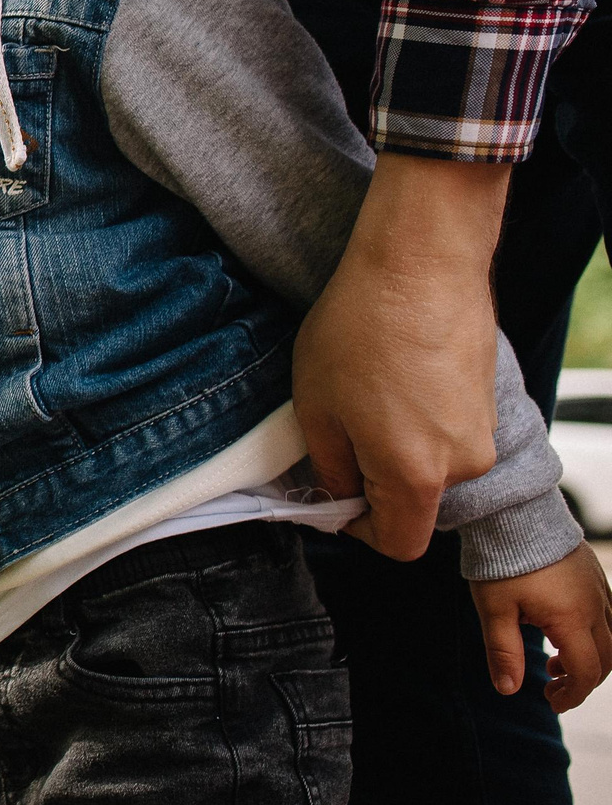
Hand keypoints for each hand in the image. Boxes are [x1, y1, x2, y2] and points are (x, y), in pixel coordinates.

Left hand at [295, 154, 509, 559]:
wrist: (420, 262)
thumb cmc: (360, 330)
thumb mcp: (316, 407)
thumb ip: (329, 466)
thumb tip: (340, 493)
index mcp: (416, 477)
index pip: (398, 543)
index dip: (359, 530)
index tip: (333, 499)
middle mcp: (463, 464)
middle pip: (417, 501)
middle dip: (375, 480)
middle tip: (338, 434)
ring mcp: (484, 430)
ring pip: (433, 462)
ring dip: (397, 443)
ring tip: (364, 393)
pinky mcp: (489, 398)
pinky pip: (448, 428)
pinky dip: (419, 416)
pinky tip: (393, 375)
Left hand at [469, 546, 611, 712]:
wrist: (514, 513)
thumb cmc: (502, 560)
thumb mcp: (495, 609)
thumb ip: (504, 652)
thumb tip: (508, 690)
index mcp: (572, 619)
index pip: (586, 671)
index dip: (572, 694)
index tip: (551, 702)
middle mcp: (595, 606)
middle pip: (605, 659)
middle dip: (582, 680)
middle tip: (551, 688)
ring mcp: (599, 590)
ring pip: (611, 638)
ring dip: (588, 658)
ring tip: (554, 663)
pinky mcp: (595, 577)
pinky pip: (607, 616)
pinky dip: (591, 635)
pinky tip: (561, 632)